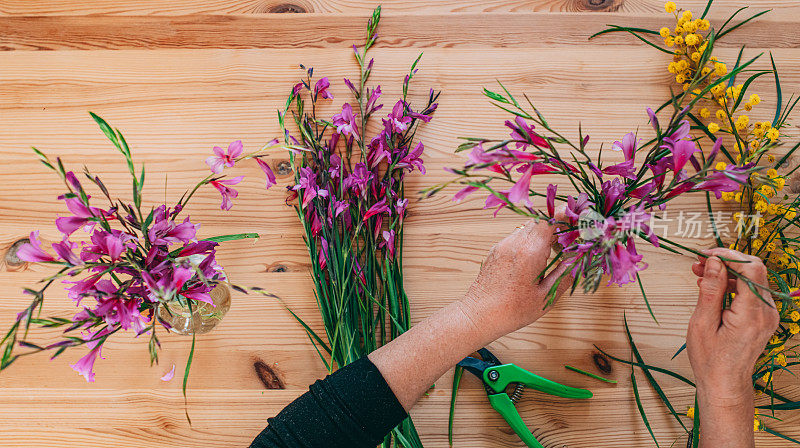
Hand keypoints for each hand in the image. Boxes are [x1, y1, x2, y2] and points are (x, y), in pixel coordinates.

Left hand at [459, 216, 569, 339]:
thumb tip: (578, 259)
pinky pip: (517, 237)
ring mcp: (503, 244)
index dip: (567, 214)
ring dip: (543, 234)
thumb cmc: (512, 310)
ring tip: (553, 252)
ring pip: (528, 228)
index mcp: (530, 251)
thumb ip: (565, 274)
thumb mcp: (546, 295)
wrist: (479, 315)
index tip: (579, 218)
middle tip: (569, 241)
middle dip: (558, 226)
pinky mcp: (496, 250)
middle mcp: (515, 242)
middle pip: (541, 221)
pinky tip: (535, 259)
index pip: (551, 218)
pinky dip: (530, 241)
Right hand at [688, 248, 778, 403]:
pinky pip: (751, 290)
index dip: (728, 255)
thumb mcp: (702, 323)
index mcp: (751, 315)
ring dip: (728, 271)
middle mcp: (766, 313)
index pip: (750, 269)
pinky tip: (713, 286)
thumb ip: (711, 290)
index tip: (706, 255)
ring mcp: (768, 315)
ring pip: (752, 278)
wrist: (724, 383)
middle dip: (726, 260)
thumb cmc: (710, 358)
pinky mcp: (764, 317)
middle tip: (699, 262)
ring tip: (701, 273)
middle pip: (753, 270)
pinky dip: (733, 283)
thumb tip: (713, 262)